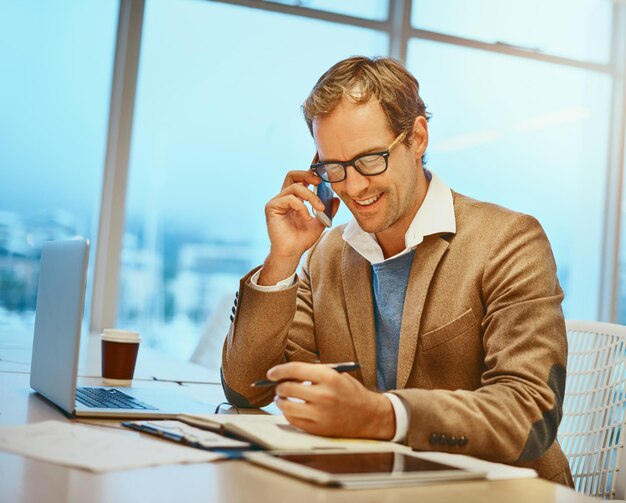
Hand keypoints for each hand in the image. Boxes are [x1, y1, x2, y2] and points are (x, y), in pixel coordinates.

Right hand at [259, 171, 338, 284]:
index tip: (323, 180)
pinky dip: (302, 207)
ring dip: (311, 196)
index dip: (310, 175)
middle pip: (292, 175)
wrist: (291, 253)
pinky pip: (289, 199)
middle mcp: (283, 198)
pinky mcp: (271, 207)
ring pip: (294, 187)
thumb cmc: (302, 239)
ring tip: (320, 209)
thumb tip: (336, 199)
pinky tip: (307, 218)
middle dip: (307, 175)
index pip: (299, 179)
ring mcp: (276, 202)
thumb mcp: (320, 222)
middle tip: (320, 182)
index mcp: (293, 199)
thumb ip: (328, 211)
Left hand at [268, 362, 394, 438]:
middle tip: (278, 386)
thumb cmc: (349, 392)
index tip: (271, 373)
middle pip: (288, 388)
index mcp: (329, 378)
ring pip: (287, 406)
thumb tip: (286, 374)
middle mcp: (324, 396)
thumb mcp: (336, 375)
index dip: (279, 370)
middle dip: (279, 386)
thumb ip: (313, 373)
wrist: (369, 416)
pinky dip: (288, 413)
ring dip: (280, 401)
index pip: (295, 370)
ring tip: (282, 398)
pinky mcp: (318, 429)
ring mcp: (320, 414)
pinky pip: (293, 420)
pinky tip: (291, 408)